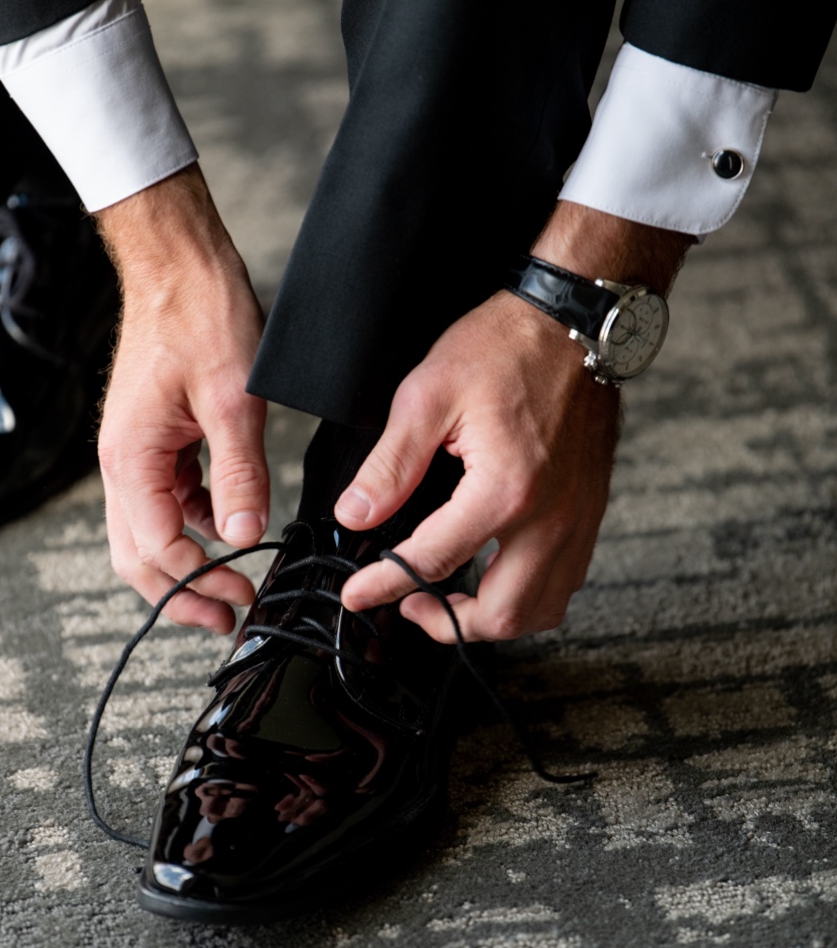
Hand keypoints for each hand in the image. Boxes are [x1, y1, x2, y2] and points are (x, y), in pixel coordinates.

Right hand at [96, 165, 271, 634]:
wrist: (180, 266)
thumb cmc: (197, 315)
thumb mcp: (233, 402)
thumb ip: (239, 477)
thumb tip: (246, 537)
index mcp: (130, 459)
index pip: (156, 549)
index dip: (198, 585)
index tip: (240, 601)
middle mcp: (121, 462)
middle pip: (137, 555)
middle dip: (180, 593)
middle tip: (226, 619)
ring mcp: (134, 452)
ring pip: (149, 531)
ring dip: (187, 563)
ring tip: (232, 584)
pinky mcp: (153, 440)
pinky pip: (167, 499)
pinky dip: (195, 523)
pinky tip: (231, 528)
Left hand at [337, 202, 690, 641]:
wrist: (575, 323)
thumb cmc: (505, 349)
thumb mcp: (427, 397)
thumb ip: (389, 466)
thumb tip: (356, 515)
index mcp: (504, 491)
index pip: (431, 563)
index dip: (383, 586)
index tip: (356, 596)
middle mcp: (551, 517)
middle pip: (502, 616)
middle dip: (447, 624)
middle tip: (406, 604)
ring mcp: (578, 519)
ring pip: (541, 610)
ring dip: (491, 619)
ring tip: (448, 598)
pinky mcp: (590, 512)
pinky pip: (564, 581)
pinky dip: (526, 594)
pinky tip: (492, 573)